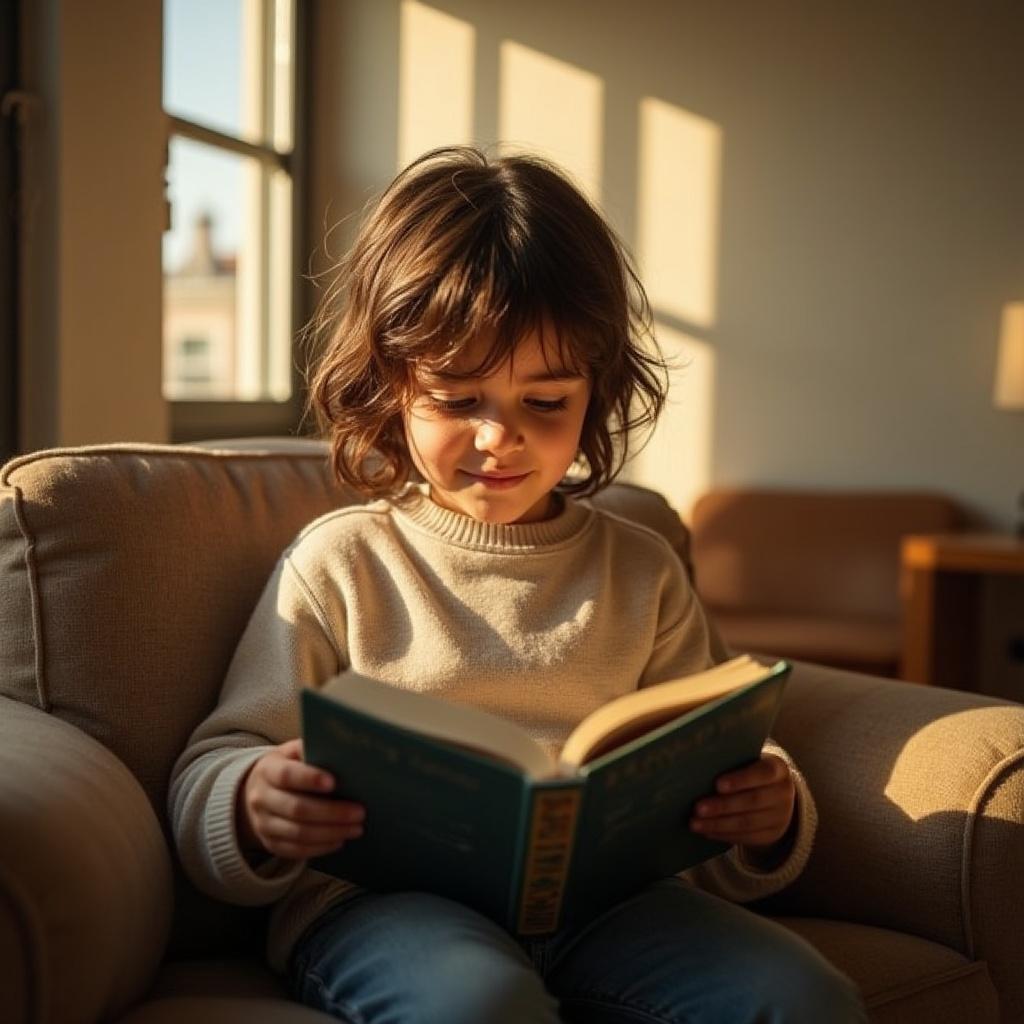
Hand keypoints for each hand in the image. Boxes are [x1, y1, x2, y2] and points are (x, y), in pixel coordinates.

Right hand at [237, 738, 365, 859]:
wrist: (257, 792)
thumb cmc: (287, 766)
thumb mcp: (292, 752)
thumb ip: (312, 748)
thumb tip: (344, 749)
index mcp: (267, 770)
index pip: (287, 775)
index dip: (310, 779)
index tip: (334, 783)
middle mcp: (261, 798)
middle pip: (297, 808)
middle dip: (331, 812)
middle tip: (359, 812)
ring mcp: (263, 823)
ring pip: (298, 833)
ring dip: (331, 832)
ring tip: (356, 828)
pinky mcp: (270, 843)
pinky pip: (296, 850)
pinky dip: (320, 847)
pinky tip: (340, 841)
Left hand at [689, 753, 794, 853]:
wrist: (774, 793)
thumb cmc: (750, 771)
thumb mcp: (748, 761)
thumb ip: (731, 763)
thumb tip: (699, 769)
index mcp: (779, 769)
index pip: (763, 773)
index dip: (741, 780)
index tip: (717, 785)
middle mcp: (784, 793)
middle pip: (753, 801)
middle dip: (723, 806)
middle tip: (698, 808)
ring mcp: (781, 816)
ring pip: (748, 822)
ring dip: (718, 824)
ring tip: (695, 823)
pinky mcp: (772, 834)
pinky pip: (747, 838)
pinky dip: (724, 835)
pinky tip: (707, 831)